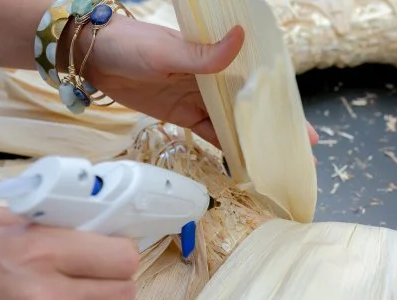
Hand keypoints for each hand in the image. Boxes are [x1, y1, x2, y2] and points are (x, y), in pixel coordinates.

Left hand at [59, 17, 319, 147]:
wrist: (93, 57)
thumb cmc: (131, 44)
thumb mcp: (166, 50)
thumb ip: (203, 54)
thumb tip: (241, 39)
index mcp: (218, 57)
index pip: (258, 80)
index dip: (281, 102)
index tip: (303, 124)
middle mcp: (215, 79)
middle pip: (253, 107)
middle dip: (276, 128)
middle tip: (302, 152)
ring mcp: (201, 99)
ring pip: (235, 124)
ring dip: (255, 142)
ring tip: (278, 163)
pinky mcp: (185, 115)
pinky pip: (211, 135)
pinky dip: (227, 149)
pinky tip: (244, 164)